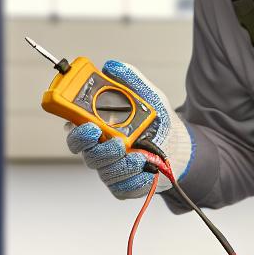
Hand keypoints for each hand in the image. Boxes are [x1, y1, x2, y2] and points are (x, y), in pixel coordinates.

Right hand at [64, 60, 192, 198]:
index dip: (76, 131)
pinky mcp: (122, 186)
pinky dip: (134, 180)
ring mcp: (109, 169)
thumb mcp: (148, 95)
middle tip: (116, 143)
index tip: (89, 126)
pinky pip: (122, 187)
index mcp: (97, 127)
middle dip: (98, 150)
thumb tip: (111, 66)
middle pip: (86, 154)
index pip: (74, 131)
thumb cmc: (157, 122)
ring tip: (139, 156)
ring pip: (104, 171)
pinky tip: (145, 171)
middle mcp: (99, 149)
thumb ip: (130, 79)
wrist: (179, 146)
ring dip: (120, 164)